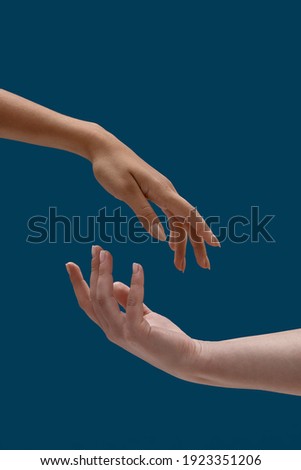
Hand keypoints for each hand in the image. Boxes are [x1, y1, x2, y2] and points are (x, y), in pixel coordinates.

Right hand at [66, 246, 203, 381]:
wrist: (184, 358)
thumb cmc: (163, 337)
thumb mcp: (142, 314)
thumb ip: (127, 300)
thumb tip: (114, 281)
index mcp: (110, 326)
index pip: (87, 303)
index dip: (77, 283)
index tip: (70, 264)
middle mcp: (112, 331)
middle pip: (95, 297)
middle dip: (93, 271)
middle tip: (96, 249)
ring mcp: (122, 333)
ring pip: (105, 298)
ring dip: (105, 273)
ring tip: (107, 253)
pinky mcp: (138, 332)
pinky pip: (133, 302)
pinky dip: (134, 283)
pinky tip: (137, 267)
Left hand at [90, 128, 219, 269]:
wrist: (105, 148)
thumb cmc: (112, 168)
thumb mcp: (125, 192)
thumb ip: (144, 213)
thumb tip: (161, 237)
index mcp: (162, 190)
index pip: (188, 213)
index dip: (203, 230)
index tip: (215, 245)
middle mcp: (167, 191)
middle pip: (188, 221)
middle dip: (198, 244)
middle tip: (204, 267)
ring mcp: (162, 193)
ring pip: (179, 221)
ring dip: (182, 244)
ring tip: (181, 266)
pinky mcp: (155, 194)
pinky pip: (170, 216)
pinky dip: (172, 233)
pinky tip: (171, 246)